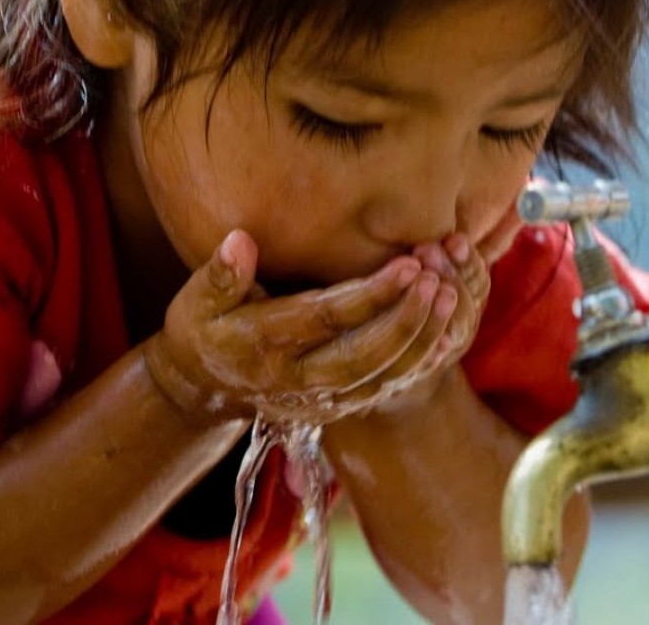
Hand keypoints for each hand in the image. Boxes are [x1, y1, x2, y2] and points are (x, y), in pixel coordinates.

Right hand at [143, 230, 458, 424]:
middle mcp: (294, 379)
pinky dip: (417, 364)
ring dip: (420, 340)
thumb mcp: (196, 300)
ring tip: (451, 298)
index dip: (370, 295)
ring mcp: (318, 399)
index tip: (408, 265)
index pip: (326, 320)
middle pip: (362, 355)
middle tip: (439, 281)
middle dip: (406, 320)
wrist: (203, 388)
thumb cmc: (202, 329)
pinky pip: (384, 389)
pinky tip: (444, 332)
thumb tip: (240, 242)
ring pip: (380, 377)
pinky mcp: (336, 407)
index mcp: (261, 345)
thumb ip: (220, 274)